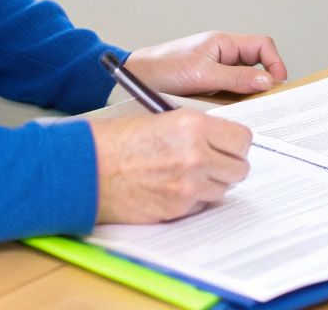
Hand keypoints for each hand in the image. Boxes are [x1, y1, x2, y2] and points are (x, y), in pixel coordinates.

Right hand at [90, 109, 252, 222]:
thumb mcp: (161, 119)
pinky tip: (172, 189)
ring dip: (212, 184)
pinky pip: (201, 206)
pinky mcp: (177, 209)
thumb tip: (220, 141)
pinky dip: (193, 200)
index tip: (228, 146)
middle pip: (239, 168)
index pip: (242, 139)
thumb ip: (196, 130)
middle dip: (228, 165)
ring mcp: (188, 186)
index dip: (235, 144)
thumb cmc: (115, 140)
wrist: (85, 167)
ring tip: (187, 175)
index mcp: (193, 126)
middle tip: (212, 163)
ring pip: (223, 189)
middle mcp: (196, 155)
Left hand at [125, 31, 288, 96]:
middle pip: (256, 66)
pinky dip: (235, 104)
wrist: (134, 80)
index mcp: (224, 44)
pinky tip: (231, 114)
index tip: (278, 84)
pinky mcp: (208, 88)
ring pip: (244, 83)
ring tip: (248, 110)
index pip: (262, 46)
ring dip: (247, 96)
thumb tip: (266, 81)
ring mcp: (216, 73)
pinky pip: (230, 95)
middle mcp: (222, 56)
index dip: (275, 63)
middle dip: (263, 83)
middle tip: (267, 102)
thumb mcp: (202, 74)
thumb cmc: (162, 69)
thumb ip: (236, 78)